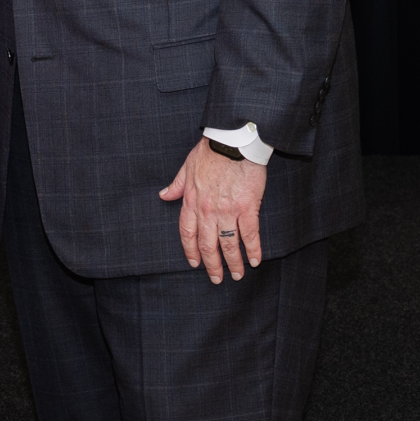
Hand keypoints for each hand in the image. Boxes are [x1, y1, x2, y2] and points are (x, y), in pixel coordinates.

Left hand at [159, 139, 266, 283]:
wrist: (233, 142)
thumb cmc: (210, 151)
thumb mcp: (186, 167)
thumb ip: (176, 185)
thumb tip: (163, 195)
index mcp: (191, 201)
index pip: (187, 233)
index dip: (190, 251)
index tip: (195, 263)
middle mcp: (207, 210)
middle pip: (207, 244)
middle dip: (212, 265)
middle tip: (217, 278)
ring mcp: (228, 211)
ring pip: (228, 244)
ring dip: (233, 263)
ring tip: (237, 275)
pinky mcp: (247, 207)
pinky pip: (250, 234)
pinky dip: (253, 249)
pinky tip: (255, 260)